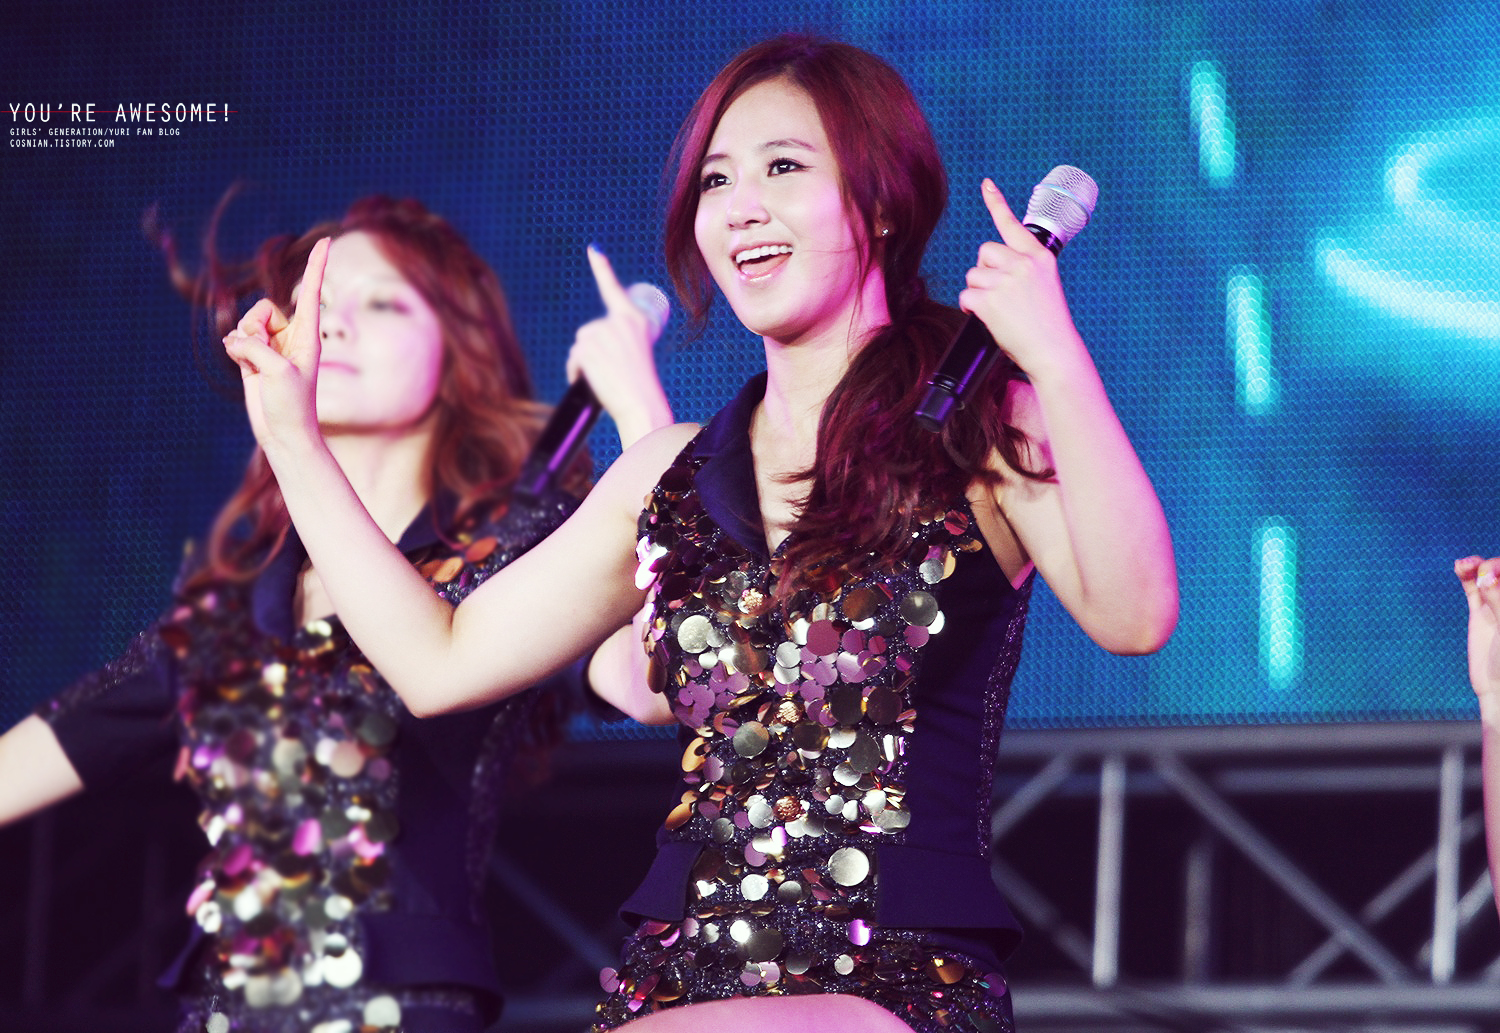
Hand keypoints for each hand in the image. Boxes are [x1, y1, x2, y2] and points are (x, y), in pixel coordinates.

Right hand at [222, 237, 330, 452]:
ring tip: (257, 368)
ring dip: (243, 343)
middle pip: (262, 309)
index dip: (317, 264)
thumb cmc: (291, 405)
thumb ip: (257, 345)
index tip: (328, 239)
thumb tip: (238, 339)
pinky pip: (234, 339)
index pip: (311, 292)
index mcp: (308, 335)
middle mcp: (290, 335)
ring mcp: (271, 345)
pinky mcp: (253, 356)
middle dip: (254, 327)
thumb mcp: (277, 371)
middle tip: (265, 354)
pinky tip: (245, 369)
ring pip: (244, 324)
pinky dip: (234, 352)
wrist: (283, 432)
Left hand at [566, 245, 672, 448]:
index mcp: (635, 320)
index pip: (614, 290)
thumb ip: (618, 340)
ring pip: (581, 346)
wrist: (642, 405)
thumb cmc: (641, 387)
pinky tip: (594, 382)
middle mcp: (619, 321)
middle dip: (593, 351)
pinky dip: (577, 373)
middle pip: (590, 331)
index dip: (602, 268)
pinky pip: (574, 360)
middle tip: (612, 372)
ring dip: (585, 364)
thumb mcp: (636, 354)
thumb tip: (592, 344)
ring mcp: (602, 332)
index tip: (593, 250)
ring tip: (606, 378)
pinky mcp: (587, 347)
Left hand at [957, 179, 1084, 381]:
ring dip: (978, 292)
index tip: (986, 184)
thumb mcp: (1044, 285)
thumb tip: (991, 266)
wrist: (1053, 350)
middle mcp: (1023, 263)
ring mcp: (1006, 281)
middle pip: (984, 252)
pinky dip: (970, 309)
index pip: (1012, 225)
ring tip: (1000, 310)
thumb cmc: (1048, 323)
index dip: (996, 202)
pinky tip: (987, 318)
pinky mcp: (990, 300)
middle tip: (1001, 294)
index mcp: (1039, 257)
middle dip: (985, 271)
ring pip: (973, 275)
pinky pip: (965, 297)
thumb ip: (1023, 269)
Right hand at [1457, 556, 1499, 717]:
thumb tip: (1486, 576)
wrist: (1499, 687)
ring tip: (1465, 565)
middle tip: (1483, 576)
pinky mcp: (1479, 613)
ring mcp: (1496, 605)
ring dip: (1477, 566)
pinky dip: (1466, 576)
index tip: (1494, 575)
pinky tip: (1459, 567)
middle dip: (1491, 566)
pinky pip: (1472, 589)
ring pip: (1487, 577)